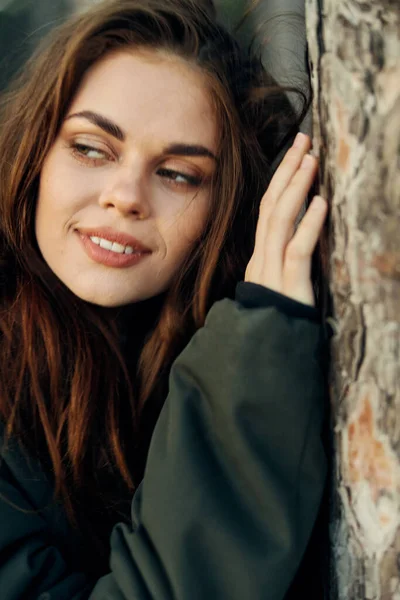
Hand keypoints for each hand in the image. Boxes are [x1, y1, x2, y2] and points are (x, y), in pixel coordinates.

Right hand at [244, 133, 327, 306]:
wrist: (265, 356)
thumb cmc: (276, 319)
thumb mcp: (278, 284)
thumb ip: (284, 257)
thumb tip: (302, 228)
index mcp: (260, 257)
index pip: (268, 210)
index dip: (280, 179)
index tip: (296, 153)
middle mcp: (262, 260)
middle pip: (271, 207)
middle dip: (287, 171)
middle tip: (304, 140)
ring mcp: (272, 273)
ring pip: (280, 222)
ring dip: (296, 188)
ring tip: (311, 160)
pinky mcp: (287, 289)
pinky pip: (296, 252)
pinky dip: (309, 225)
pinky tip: (321, 203)